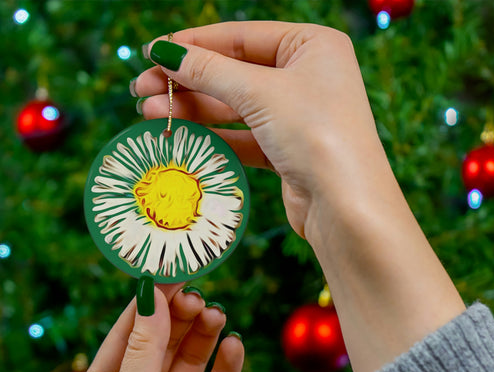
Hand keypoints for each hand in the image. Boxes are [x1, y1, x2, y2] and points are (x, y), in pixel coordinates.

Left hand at [74, 284, 243, 371]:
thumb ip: (144, 349)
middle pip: (164, 341)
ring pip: (192, 360)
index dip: (150, 301)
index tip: (172, 273)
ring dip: (205, 336)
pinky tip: (234, 347)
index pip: (130, 331)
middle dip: (181, 317)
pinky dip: (228, 366)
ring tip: (217, 316)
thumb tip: (153, 296)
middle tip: (199, 297)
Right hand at [134, 21, 464, 371]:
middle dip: (187, 81)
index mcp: (312, 46)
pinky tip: (180, 134)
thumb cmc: (316, 134)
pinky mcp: (288, 151)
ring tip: (150, 112)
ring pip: (235, 107)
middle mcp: (307, 77)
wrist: (346, 207)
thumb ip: (209, 71)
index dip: (194, 44)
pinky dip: (214, 135)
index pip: (241, 36)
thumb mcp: (260, 93)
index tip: (152, 53)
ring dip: (193, 109)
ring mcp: (298, 116)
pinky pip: (244, 136)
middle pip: (234, 73)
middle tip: (141, 89)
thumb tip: (163, 52)